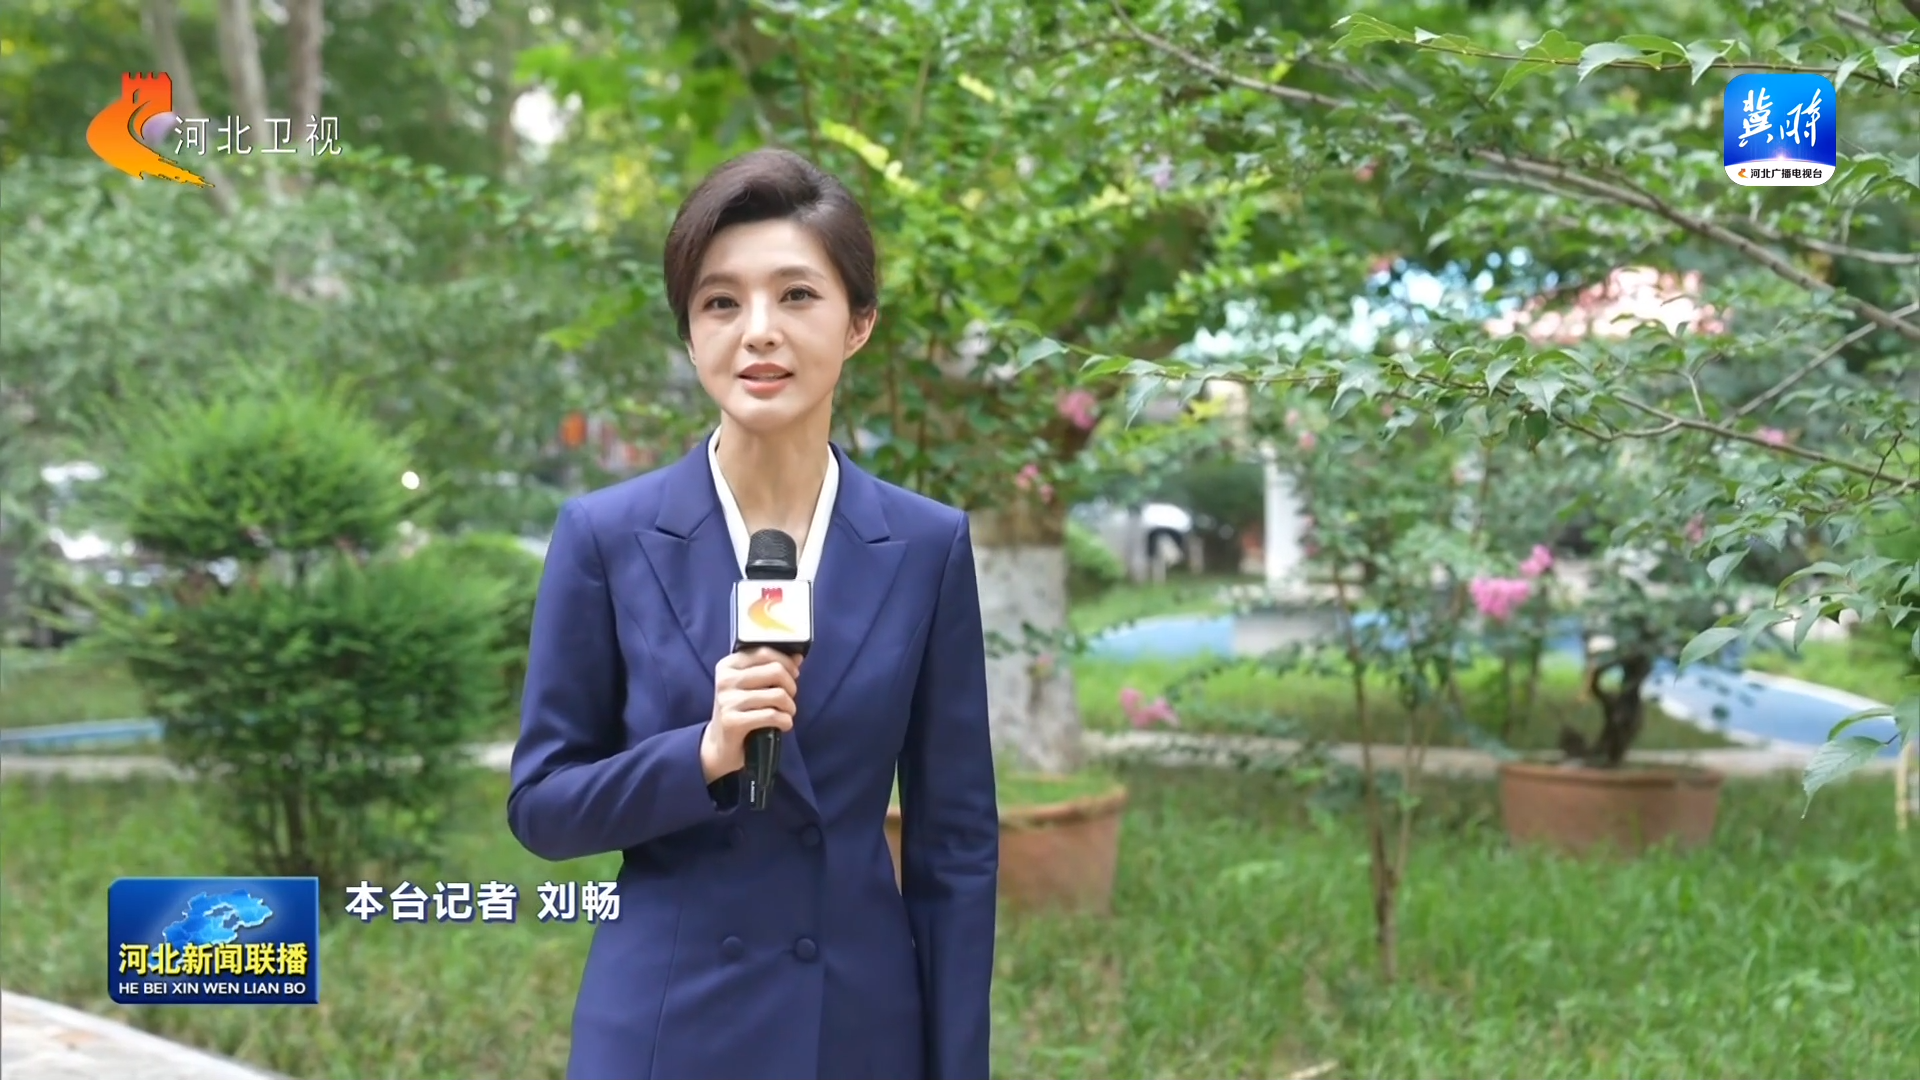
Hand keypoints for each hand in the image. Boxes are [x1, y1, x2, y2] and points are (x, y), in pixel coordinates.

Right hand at [699, 647, 800, 782]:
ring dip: (790, 707)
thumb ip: (772, 669)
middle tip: (789, 698)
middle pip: (775, 671)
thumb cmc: (740, 711)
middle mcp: (725, 680)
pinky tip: (783, 724)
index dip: (786, 662)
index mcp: (728, 665)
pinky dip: (785, 721)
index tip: (794, 674)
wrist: (720, 745)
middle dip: (791, 686)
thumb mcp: (751, 686)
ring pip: (778, 695)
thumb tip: (798, 656)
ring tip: (787, 713)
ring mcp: (727, 701)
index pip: (764, 652)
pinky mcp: (733, 722)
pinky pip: (772, 716)